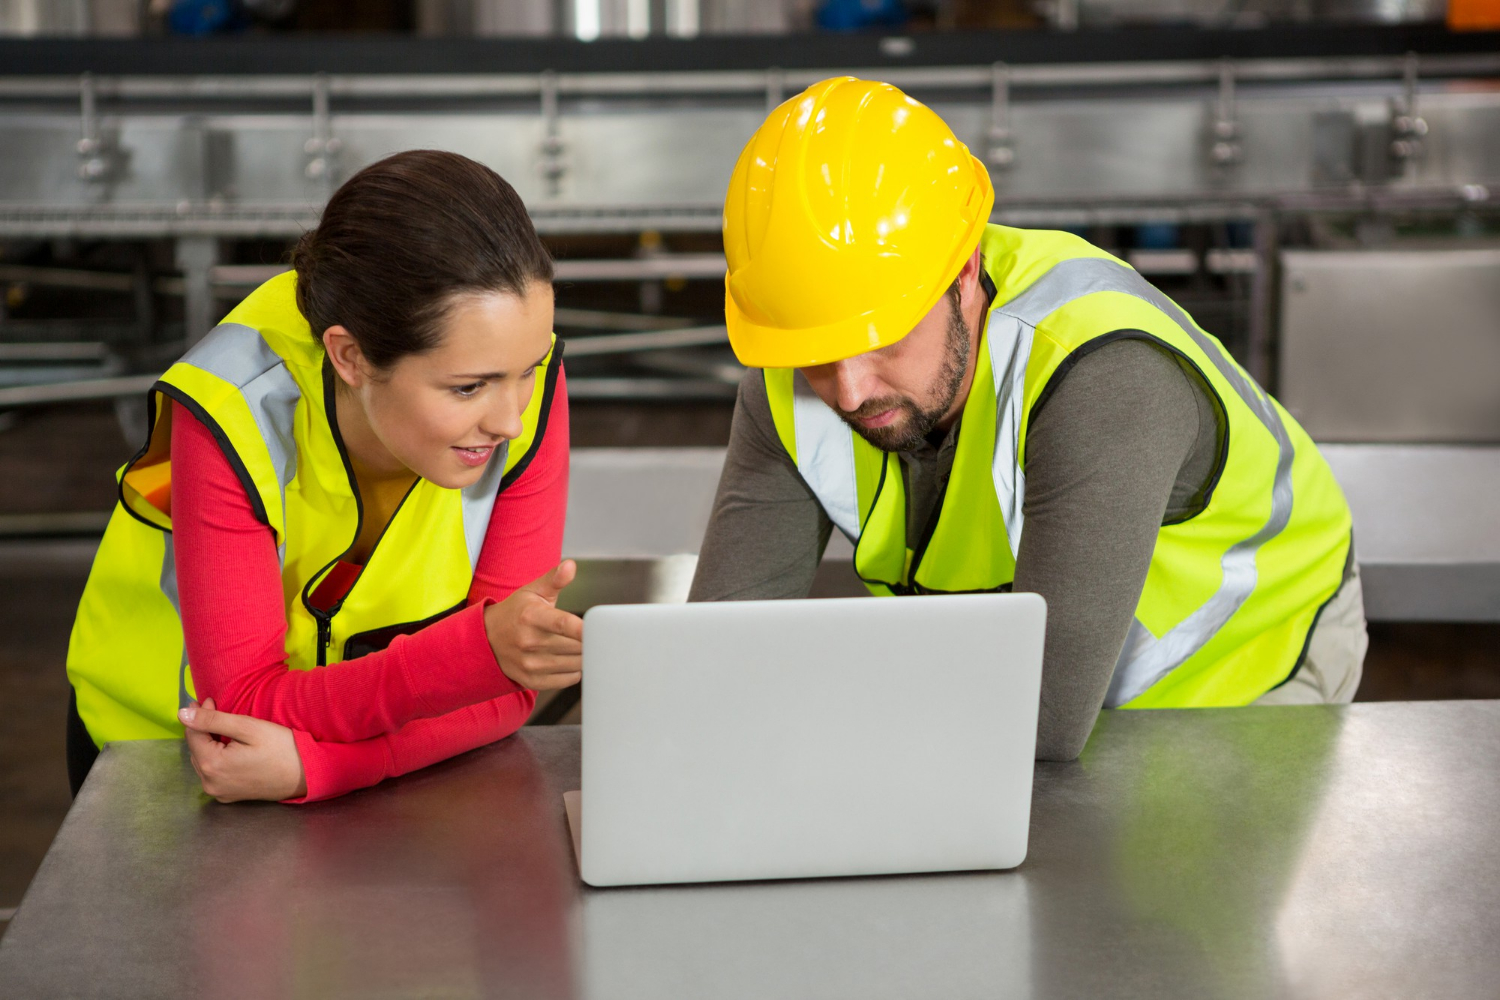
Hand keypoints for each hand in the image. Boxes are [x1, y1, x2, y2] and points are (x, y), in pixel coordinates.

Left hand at [179, 698, 307, 802]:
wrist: (306, 774)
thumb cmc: (281, 748)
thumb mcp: (248, 728)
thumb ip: (213, 720)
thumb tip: (182, 713)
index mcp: (212, 765)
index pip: (192, 734)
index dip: (199, 714)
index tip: (211, 700)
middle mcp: (209, 783)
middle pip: (196, 749)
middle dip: (204, 729)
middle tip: (219, 710)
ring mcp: (218, 792)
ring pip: (203, 761)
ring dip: (209, 743)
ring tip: (227, 730)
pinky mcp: (228, 796)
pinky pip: (213, 773)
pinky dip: (216, 758)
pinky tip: (231, 749)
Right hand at [485, 560, 583, 690]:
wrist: (487, 640)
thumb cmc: (515, 613)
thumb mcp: (532, 591)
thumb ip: (555, 579)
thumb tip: (571, 566)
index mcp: (531, 616)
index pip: (562, 624)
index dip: (582, 629)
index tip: (598, 629)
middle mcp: (528, 641)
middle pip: (575, 646)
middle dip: (589, 641)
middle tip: (593, 634)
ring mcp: (530, 664)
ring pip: (575, 664)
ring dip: (584, 656)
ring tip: (580, 645)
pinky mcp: (532, 681)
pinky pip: (568, 679)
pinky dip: (575, 671)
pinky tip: (570, 660)